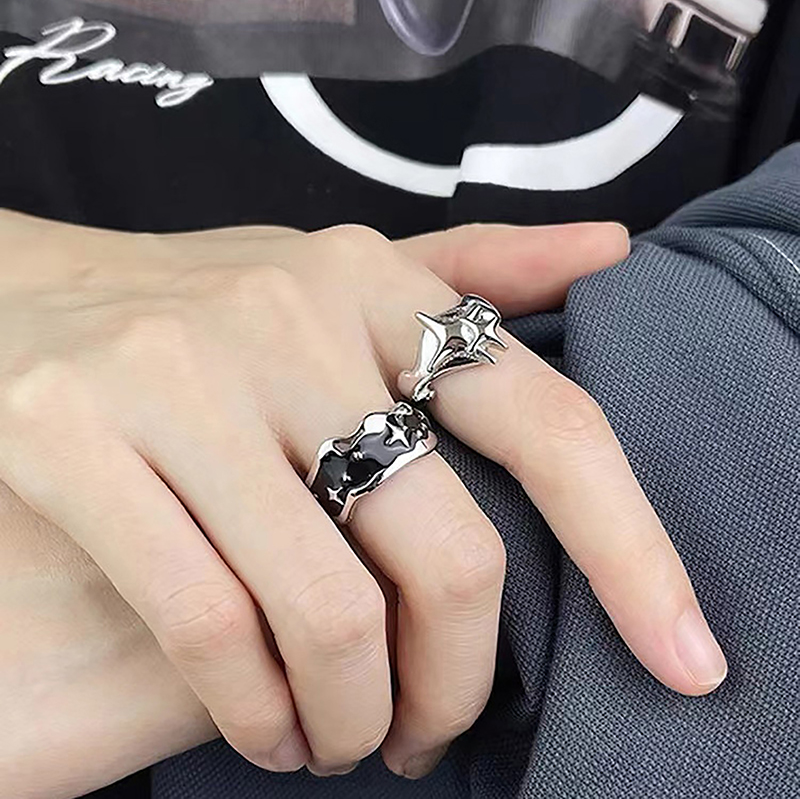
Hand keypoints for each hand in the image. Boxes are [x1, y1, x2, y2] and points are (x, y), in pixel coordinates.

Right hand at [0, 211, 724, 782]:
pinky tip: (270, 730)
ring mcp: (180, 373)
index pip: (548, 422)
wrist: (22, 296)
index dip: (633, 549)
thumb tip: (610, 247)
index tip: (683, 658)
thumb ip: (476, 270)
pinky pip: (209, 623)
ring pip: (328, 608)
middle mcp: (290, 317)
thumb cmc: (206, 308)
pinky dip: (258, 711)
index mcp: (377, 281)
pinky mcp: (74, 435)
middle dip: (459, 679)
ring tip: (350, 738)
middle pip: (449, 552)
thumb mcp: (343, 272)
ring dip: (357, 714)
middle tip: (432, 727)